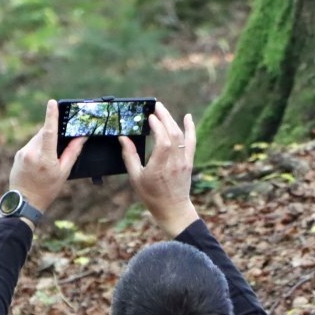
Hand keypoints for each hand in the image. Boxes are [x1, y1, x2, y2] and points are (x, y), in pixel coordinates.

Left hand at [8, 100, 85, 216]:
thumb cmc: (47, 189)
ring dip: (45, 142)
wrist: (25, 202)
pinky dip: (38, 149)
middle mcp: (31, 153)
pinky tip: (39, 163)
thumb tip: (81, 137)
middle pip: (43, 133)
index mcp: (45, 157)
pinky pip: (31, 146)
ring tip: (49, 160)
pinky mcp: (18, 155)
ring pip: (37, 139)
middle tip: (60, 142)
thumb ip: (72, 152)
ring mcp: (22, 153)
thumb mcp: (63, 172)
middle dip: (52, 133)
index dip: (51, 116)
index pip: (49, 131)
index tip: (52, 102)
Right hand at [119, 102, 198, 236]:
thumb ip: (130, 156)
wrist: (173, 209)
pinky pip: (191, 142)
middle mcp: (174, 163)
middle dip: (164, 117)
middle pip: (172, 135)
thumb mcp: (135, 178)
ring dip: (172, 120)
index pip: (162, 142)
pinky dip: (190, 128)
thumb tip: (123, 138)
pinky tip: (188, 117)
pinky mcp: (189, 162)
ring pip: (181, 136)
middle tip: (155, 106)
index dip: (157, 127)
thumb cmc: (151, 195)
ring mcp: (184, 162)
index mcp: (159, 168)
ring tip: (162, 109)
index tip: (150, 116)